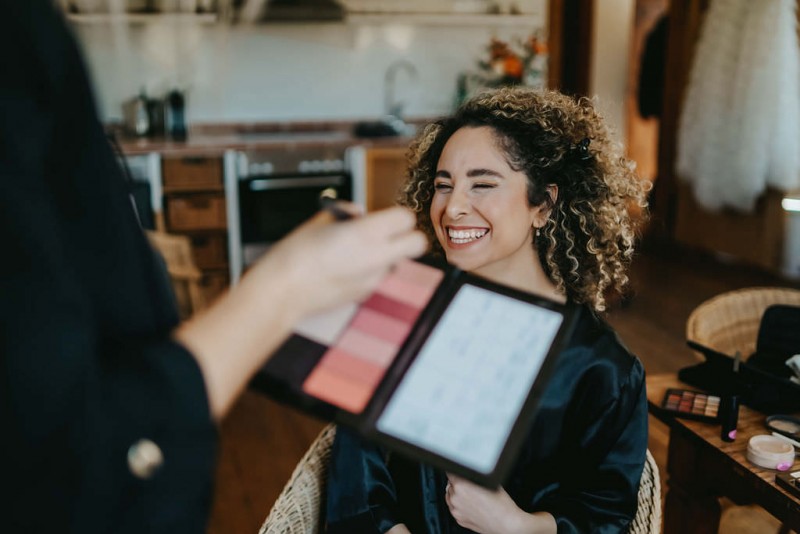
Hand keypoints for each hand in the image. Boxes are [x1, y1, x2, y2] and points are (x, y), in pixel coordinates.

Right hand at [248, 204, 427, 321]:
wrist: (283, 291)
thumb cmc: (296, 254)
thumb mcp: (320, 221)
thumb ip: (346, 214)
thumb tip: (358, 213)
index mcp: (367, 232)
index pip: (406, 218)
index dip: (396, 216)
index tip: (385, 216)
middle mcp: (377, 256)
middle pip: (418, 243)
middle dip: (407, 236)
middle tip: (387, 234)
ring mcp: (374, 278)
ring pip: (397, 262)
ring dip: (386, 255)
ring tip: (356, 253)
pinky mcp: (366, 294)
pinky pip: (378, 277)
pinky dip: (369, 271)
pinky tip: (345, 269)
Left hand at [445, 474, 535, 533]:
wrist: (507, 524)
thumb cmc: (501, 505)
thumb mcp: (489, 482)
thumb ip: (474, 477)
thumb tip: (468, 474)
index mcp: (461, 486)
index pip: (451, 472)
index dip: (458, 471)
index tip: (461, 472)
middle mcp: (456, 499)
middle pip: (450, 484)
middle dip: (458, 483)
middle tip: (470, 485)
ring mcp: (456, 511)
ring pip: (450, 496)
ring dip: (456, 493)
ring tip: (470, 495)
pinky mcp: (459, 520)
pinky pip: (454, 508)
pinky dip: (459, 505)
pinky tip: (470, 504)